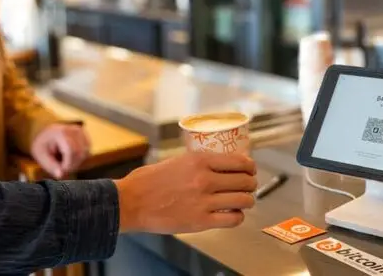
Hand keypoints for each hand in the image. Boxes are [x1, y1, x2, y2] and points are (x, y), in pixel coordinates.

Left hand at [30, 123, 89, 178]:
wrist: (46, 133)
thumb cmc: (42, 144)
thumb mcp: (40, 155)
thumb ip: (50, 166)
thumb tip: (61, 175)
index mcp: (61, 133)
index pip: (71, 152)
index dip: (67, 165)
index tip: (60, 171)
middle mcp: (74, 130)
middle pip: (80, 154)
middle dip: (72, 166)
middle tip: (61, 169)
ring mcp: (82, 133)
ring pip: (85, 154)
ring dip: (76, 163)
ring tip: (64, 162)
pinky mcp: (86, 136)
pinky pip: (87, 152)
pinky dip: (80, 158)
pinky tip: (71, 158)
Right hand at [115, 152, 257, 233]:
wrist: (131, 202)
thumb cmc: (149, 181)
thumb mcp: (177, 160)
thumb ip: (199, 162)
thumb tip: (219, 163)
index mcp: (200, 160)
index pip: (239, 161)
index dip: (250, 166)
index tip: (250, 169)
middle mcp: (205, 179)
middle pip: (245, 181)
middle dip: (251, 183)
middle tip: (248, 185)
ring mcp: (204, 201)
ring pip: (243, 200)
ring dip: (247, 200)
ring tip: (243, 201)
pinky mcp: (201, 222)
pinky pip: (233, 219)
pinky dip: (237, 217)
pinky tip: (233, 214)